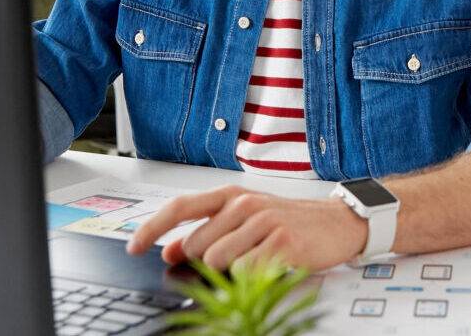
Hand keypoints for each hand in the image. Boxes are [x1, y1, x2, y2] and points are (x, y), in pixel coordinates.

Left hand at [125, 185, 367, 272]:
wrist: (337, 223)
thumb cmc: (288, 221)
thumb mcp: (243, 220)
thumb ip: (205, 231)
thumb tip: (169, 248)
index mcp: (229, 195)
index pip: (179, 208)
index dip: (151, 228)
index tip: (133, 247)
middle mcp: (243, 204)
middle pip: (196, 246)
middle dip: (207, 260)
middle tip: (240, 253)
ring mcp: (263, 221)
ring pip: (217, 261)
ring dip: (232, 269)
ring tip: (258, 257)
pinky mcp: (282, 242)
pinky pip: (246, 271)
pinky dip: (254, 276)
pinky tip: (272, 263)